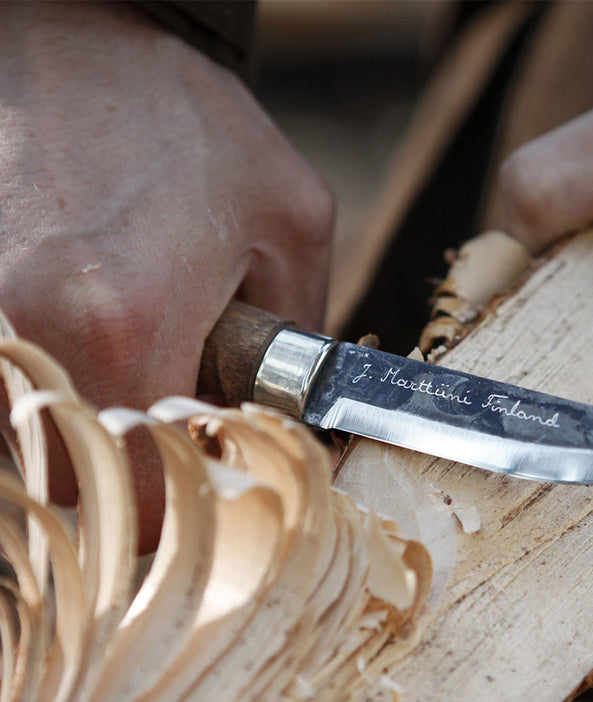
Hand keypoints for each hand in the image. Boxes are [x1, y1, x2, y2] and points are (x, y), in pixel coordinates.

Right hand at [0, 2, 333, 549]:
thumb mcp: (291, 221)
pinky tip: (78, 339)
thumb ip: (304, 339)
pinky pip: (5, 387)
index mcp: (124, 316)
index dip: (178, 506)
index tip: (201, 477)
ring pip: (25, 440)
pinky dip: (43, 387)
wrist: (76, 34)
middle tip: (166, 417)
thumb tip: (289, 413)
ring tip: (121, 361)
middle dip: (128, 471)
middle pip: (72, 480)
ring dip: (80, 430)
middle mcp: (26, 325)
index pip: (142, 494)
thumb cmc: (187, 120)